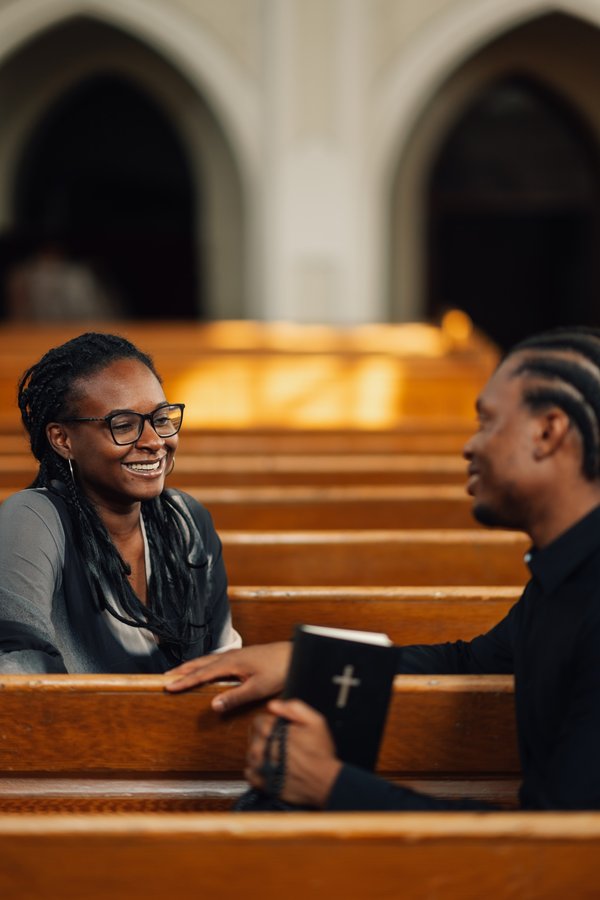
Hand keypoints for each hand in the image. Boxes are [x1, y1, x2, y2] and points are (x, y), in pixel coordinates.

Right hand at [164, 642, 291, 711]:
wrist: (295, 654)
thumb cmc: (279, 670)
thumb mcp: (258, 688)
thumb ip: (235, 697)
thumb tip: (213, 705)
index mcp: (230, 663)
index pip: (201, 674)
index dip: (184, 681)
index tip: (168, 686)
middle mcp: (230, 656)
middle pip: (200, 663)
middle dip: (182, 670)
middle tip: (165, 677)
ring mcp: (236, 655)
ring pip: (208, 660)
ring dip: (192, 666)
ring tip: (180, 672)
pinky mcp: (242, 656)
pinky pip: (216, 660)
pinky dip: (204, 664)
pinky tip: (206, 668)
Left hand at [246, 698, 342, 807]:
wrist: (325, 781)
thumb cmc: (320, 752)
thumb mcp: (315, 721)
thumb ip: (295, 708)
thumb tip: (273, 704)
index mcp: (274, 732)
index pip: (258, 721)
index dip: (267, 722)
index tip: (275, 727)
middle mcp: (264, 749)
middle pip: (253, 737)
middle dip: (261, 736)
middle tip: (275, 740)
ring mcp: (263, 767)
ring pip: (250, 755)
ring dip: (257, 752)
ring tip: (271, 753)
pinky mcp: (265, 783)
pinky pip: (250, 774)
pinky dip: (254, 770)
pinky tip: (265, 767)